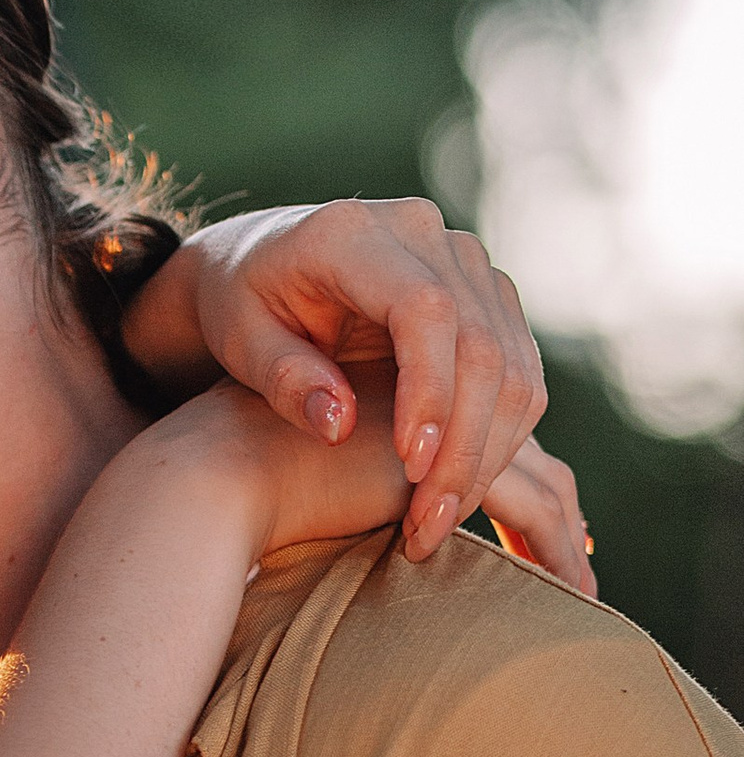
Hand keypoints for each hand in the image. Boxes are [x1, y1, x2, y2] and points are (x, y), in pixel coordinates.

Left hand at [128, 201, 585, 582]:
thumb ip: (284, 378)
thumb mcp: (239, 340)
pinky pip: (517, 373)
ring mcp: (465, 261)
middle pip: (480, 344)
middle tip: (425, 522)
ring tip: (437, 521)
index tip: (409, 467)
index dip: (429, 391)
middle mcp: (424, 234)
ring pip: (512, 366)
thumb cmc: (242, 303)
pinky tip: (455, 489)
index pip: (424, 311)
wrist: (262, 261)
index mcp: (354, 234)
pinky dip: (498, 438)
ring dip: (488, 453)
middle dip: (462, 445)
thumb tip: (340, 425)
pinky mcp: (488, 295)